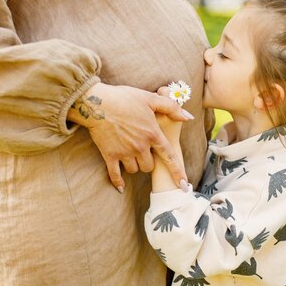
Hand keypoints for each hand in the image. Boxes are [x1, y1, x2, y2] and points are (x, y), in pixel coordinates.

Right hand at [68, 83, 192, 191]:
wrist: (97, 102)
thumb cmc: (124, 97)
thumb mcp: (150, 98)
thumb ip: (171, 107)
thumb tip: (188, 117)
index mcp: (152, 134)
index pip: (169, 157)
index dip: (178, 172)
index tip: (183, 186)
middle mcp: (140, 146)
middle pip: (149, 166)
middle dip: (148, 161)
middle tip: (142, 151)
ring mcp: (124, 152)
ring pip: (134, 170)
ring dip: (134, 166)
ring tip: (129, 154)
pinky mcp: (110, 155)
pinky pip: (116, 174)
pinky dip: (118, 182)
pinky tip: (121, 187)